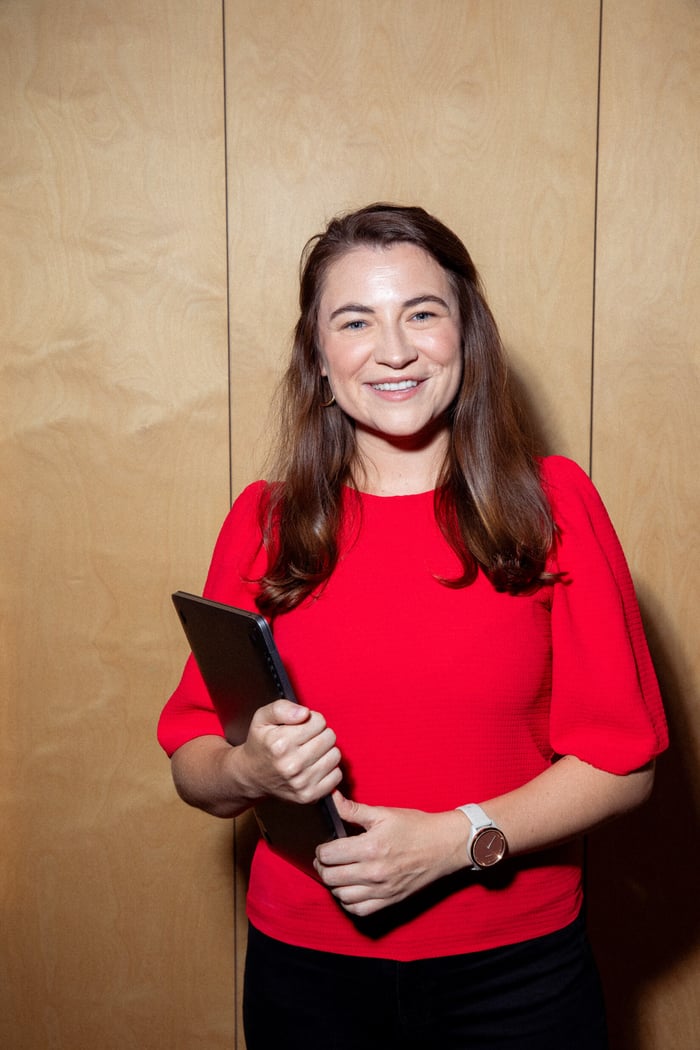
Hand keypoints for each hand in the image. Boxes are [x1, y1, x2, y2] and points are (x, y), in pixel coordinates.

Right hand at [236, 699, 342, 804]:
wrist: (251, 776)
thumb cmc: (260, 744)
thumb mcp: (262, 718)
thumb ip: (281, 708)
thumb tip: (304, 713)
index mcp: (280, 743)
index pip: (319, 721)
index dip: (312, 720)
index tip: (302, 726)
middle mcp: (291, 765)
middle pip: (329, 737)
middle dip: (321, 734)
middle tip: (307, 739)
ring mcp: (301, 782)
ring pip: (335, 755)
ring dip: (326, 751)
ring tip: (310, 752)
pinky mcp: (309, 796)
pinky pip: (336, 775)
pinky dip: (329, 769)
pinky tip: (314, 766)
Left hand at [314, 792, 466, 915]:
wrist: (444, 845)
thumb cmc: (416, 826)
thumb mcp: (384, 813)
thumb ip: (353, 810)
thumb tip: (332, 799)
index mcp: (371, 847)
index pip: (329, 855)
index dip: (321, 850)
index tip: (324, 847)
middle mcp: (374, 872)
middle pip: (331, 877)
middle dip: (322, 867)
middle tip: (325, 860)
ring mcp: (382, 889)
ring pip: (342, 896)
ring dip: (334, 885)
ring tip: (337, 873)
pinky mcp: (390, 900)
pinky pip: (360, 910)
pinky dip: (349, 902)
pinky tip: (350, 889)